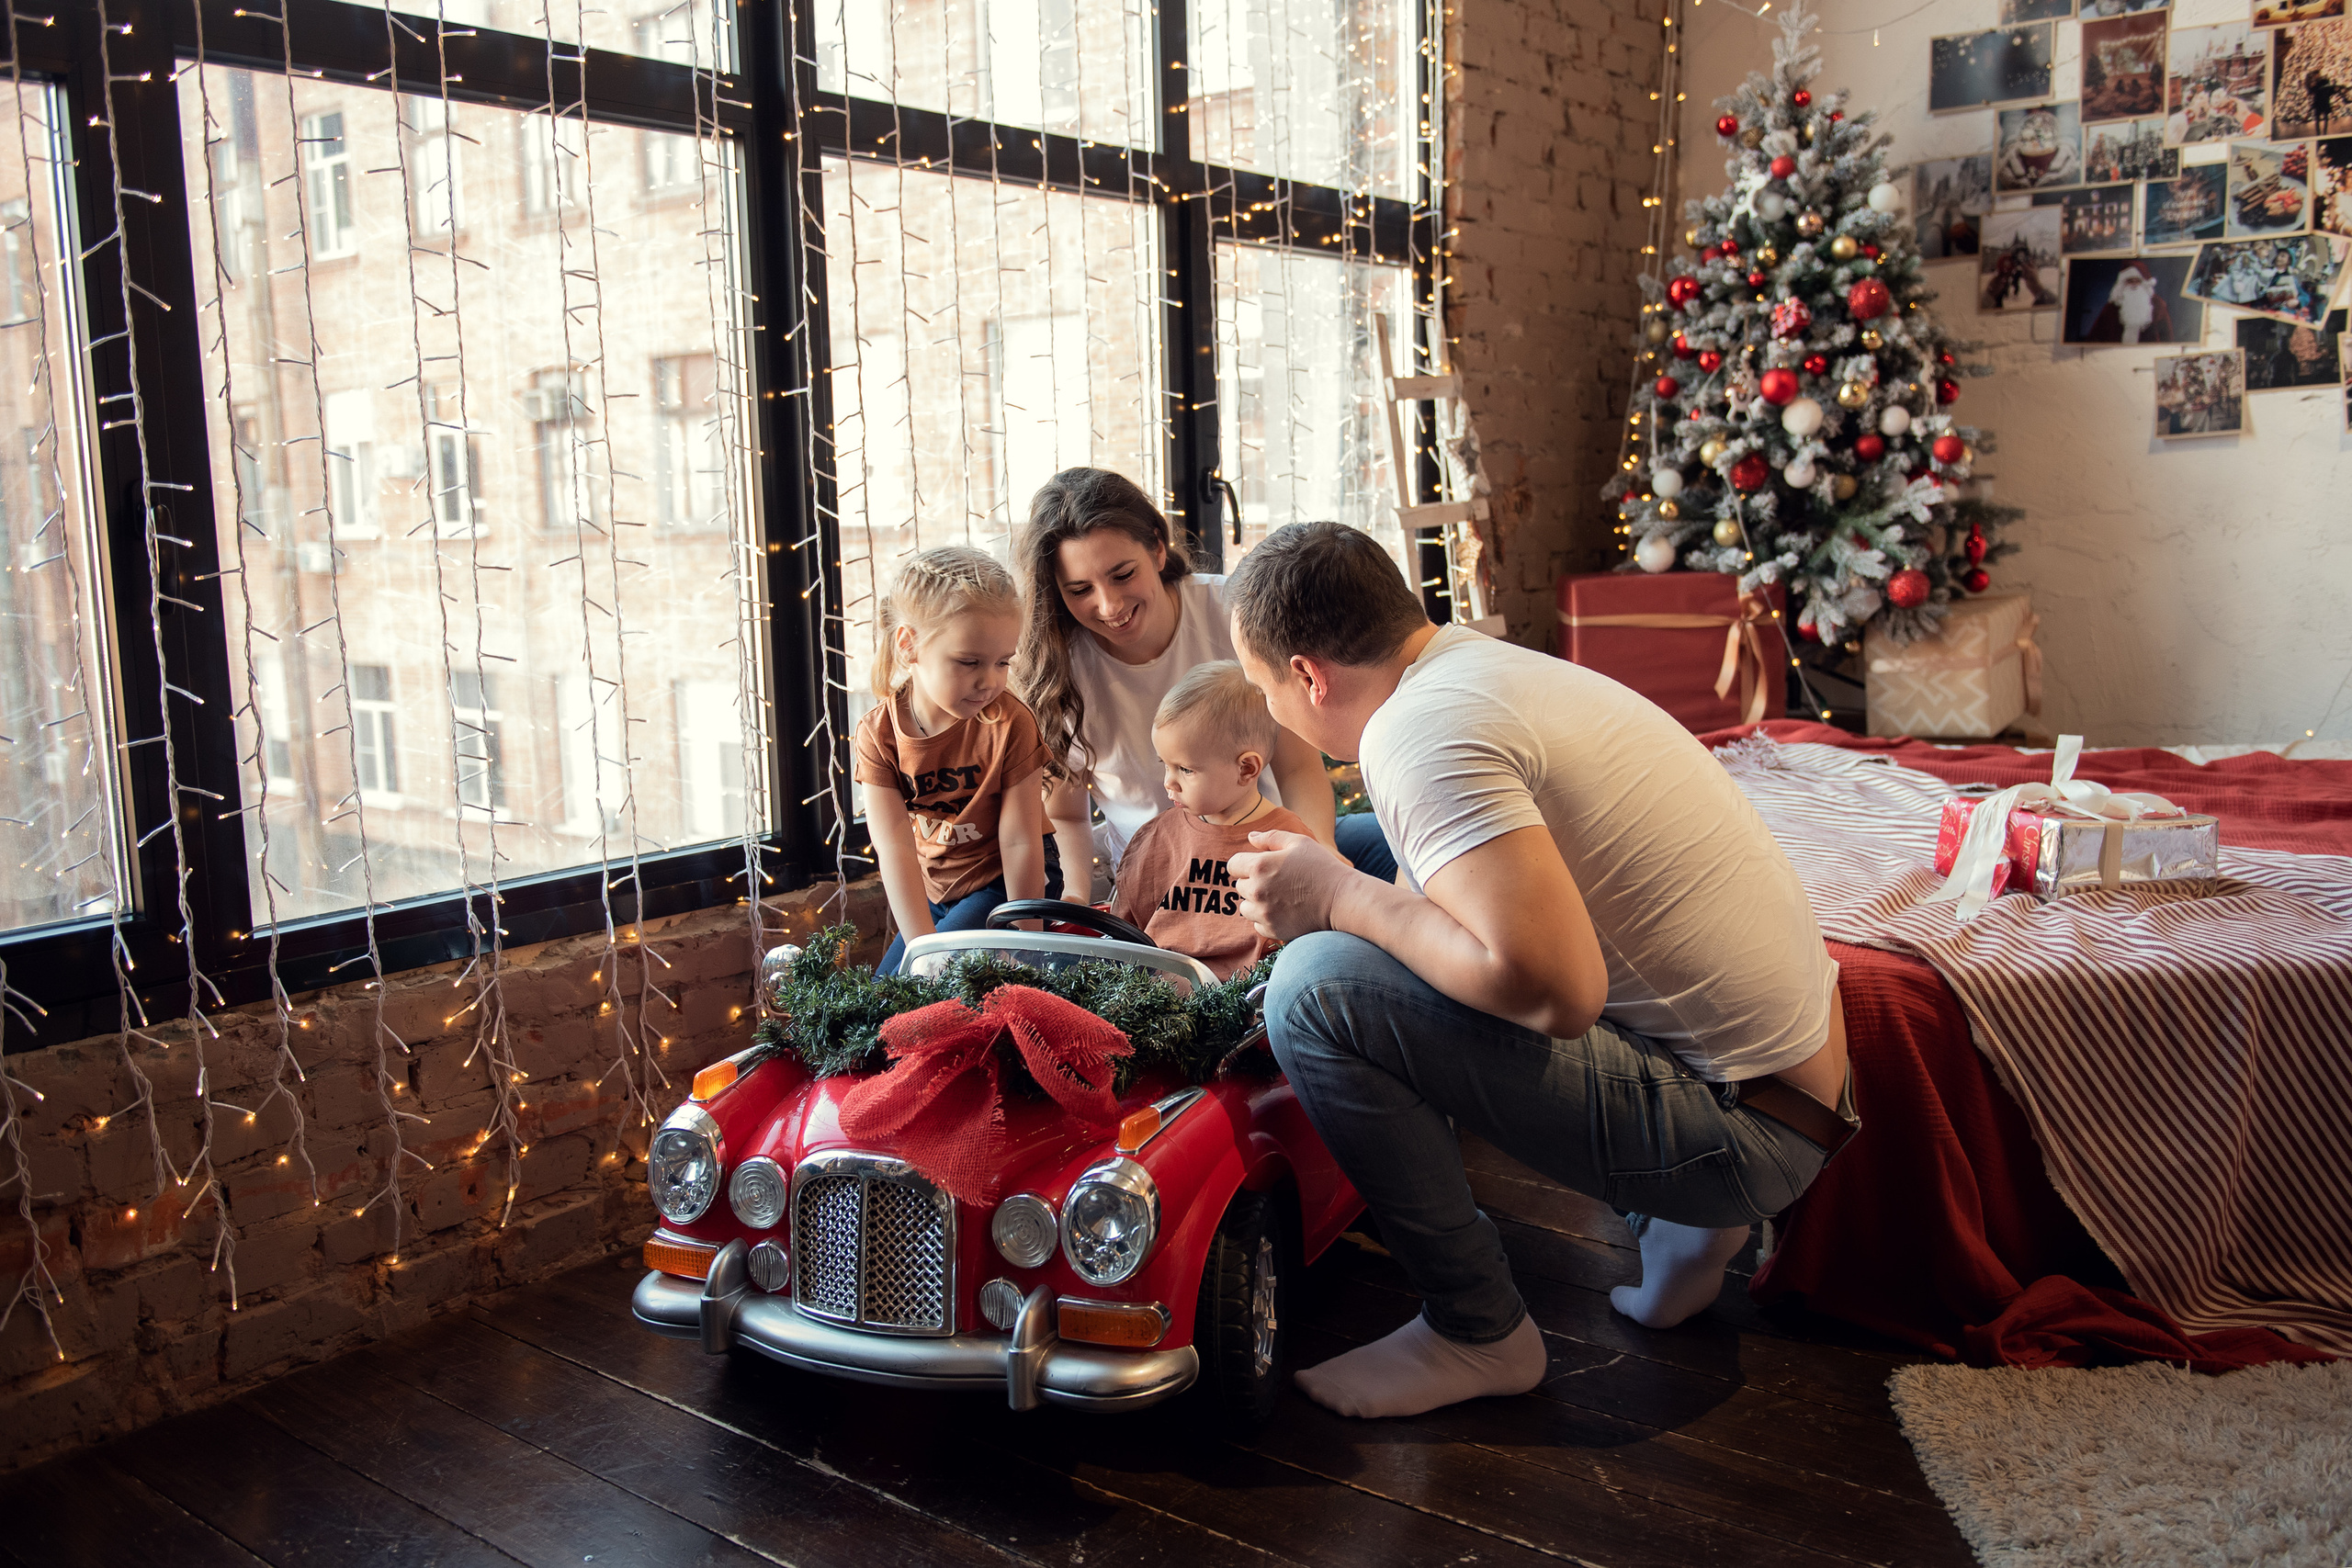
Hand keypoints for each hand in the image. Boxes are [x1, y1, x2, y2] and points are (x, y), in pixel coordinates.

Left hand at [1229, 829, 1354, 941]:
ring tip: (1280, 897)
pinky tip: (1285, 911)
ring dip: (1257, 903)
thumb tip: (1251, 837)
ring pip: (1246, 907)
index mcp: (1259, 866)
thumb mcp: (1299, 843)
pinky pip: (1257, 924)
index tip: (1260, 867)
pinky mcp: (1272, 930)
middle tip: (1277, 882)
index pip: (1233, 865)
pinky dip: (1267, 919)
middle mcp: (1256, 890)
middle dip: (1253, 882)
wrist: (1341, 899)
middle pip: (1240, 887)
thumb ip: (1271, 837)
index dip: (1244, 864)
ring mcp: (1263, 913)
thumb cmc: (1322, 867)